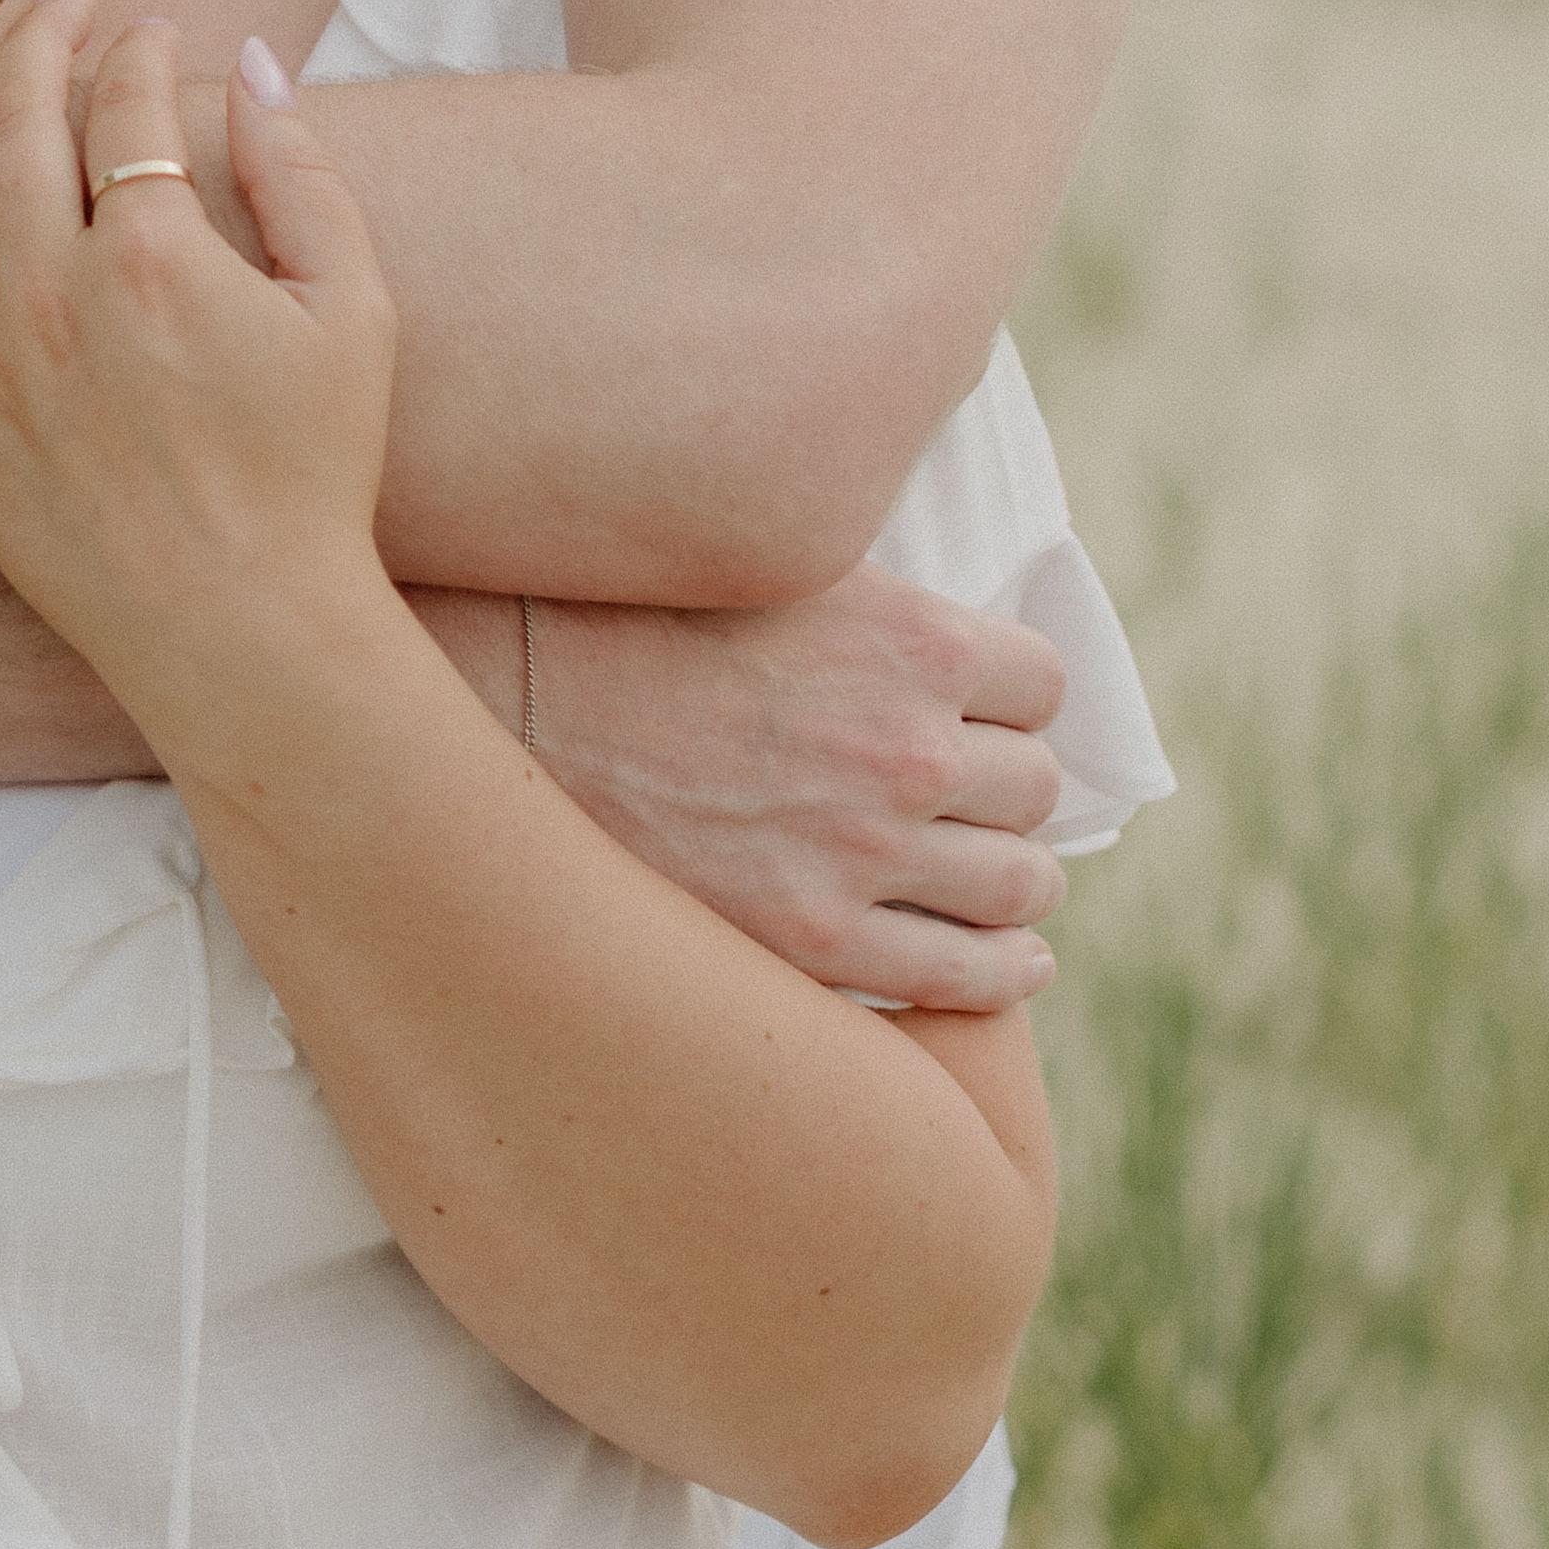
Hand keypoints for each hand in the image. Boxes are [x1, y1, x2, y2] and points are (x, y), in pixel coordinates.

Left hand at [0, 0, 401, 696]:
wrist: (248, 629)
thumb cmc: (315, 474)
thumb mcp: (354, 310)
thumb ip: (300, 174)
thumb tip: (254, 63)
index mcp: (153, 252)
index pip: (126, 103)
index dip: (140, 49)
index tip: (154, 32)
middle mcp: (51, 292)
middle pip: (16, 123)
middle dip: (36, 38)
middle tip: (58, 0)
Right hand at [517, 568, 1075, 1009]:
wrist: (504, 707)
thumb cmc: (630, 624)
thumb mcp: (778, 573)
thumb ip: (879, 620)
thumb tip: (954, 660)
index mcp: (910, 642)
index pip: (1043, 684)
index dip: (1013, 700)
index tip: (987, 717)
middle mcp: (906, 749)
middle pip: (1036, 785)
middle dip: (1007, 789)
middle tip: (974, 798)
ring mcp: (863, 853)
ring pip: (1022, 883)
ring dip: (1014, 878)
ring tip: (995, 881)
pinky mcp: (814, 940)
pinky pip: (969, 975)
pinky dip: (1005, 970)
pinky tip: (1009, 962)